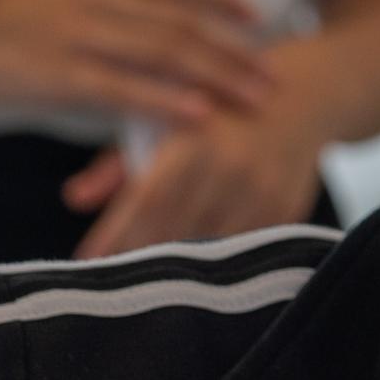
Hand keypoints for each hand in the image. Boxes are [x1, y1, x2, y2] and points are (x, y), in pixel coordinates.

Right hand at [0, 0, 278, 125]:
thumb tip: (144, 17)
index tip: (257, 13)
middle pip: (182, 19)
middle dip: (235, 47)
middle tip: (275, 72)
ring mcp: (77, 31)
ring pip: (166, 52)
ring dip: (218, 75)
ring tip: (256, 97)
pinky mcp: (58, 72)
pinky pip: (126, 88)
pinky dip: (168, 101)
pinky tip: (201, 116)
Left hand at [64, 80, 329, 258]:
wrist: (305, 91)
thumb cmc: (216, 106)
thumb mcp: (165, 120)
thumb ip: (118, 162)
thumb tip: (74, 199)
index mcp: (193, 141)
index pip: (146, 200)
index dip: (116, 234)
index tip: (88, 262)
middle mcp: (229, 168)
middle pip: (175, 230)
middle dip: (139, 257)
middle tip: (108, 284)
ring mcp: (262, 191)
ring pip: (211, 247)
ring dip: (179, 269)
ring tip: (148, 288)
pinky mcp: (288, 209)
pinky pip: (247, 248)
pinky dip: (221, 264)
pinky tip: (198, 278)